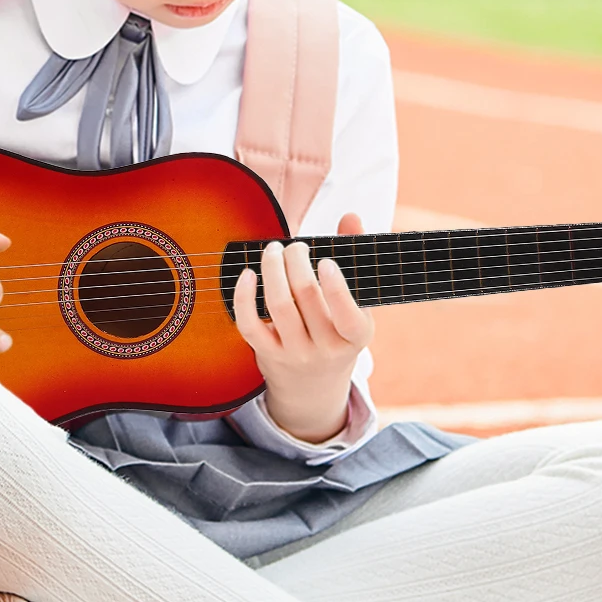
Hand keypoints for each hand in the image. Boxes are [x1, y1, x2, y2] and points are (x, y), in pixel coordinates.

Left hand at [231, 212, 374, 443]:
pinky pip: (250, 325)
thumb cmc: (337, 329)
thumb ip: (355, 256)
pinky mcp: (268, 355)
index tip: (324, 261)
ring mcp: (295, 353)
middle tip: (294, 246)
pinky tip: (248, 274)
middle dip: (297, 262)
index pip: (349, 315)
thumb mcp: (357, 303)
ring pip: (279, 307)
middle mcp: (327, 348)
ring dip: (272, 270)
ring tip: (274, 250)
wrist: (314, 385)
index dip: (336, 287)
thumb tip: (350, 215)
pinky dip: (244, 297)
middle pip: (307, 298)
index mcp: (356, 336)